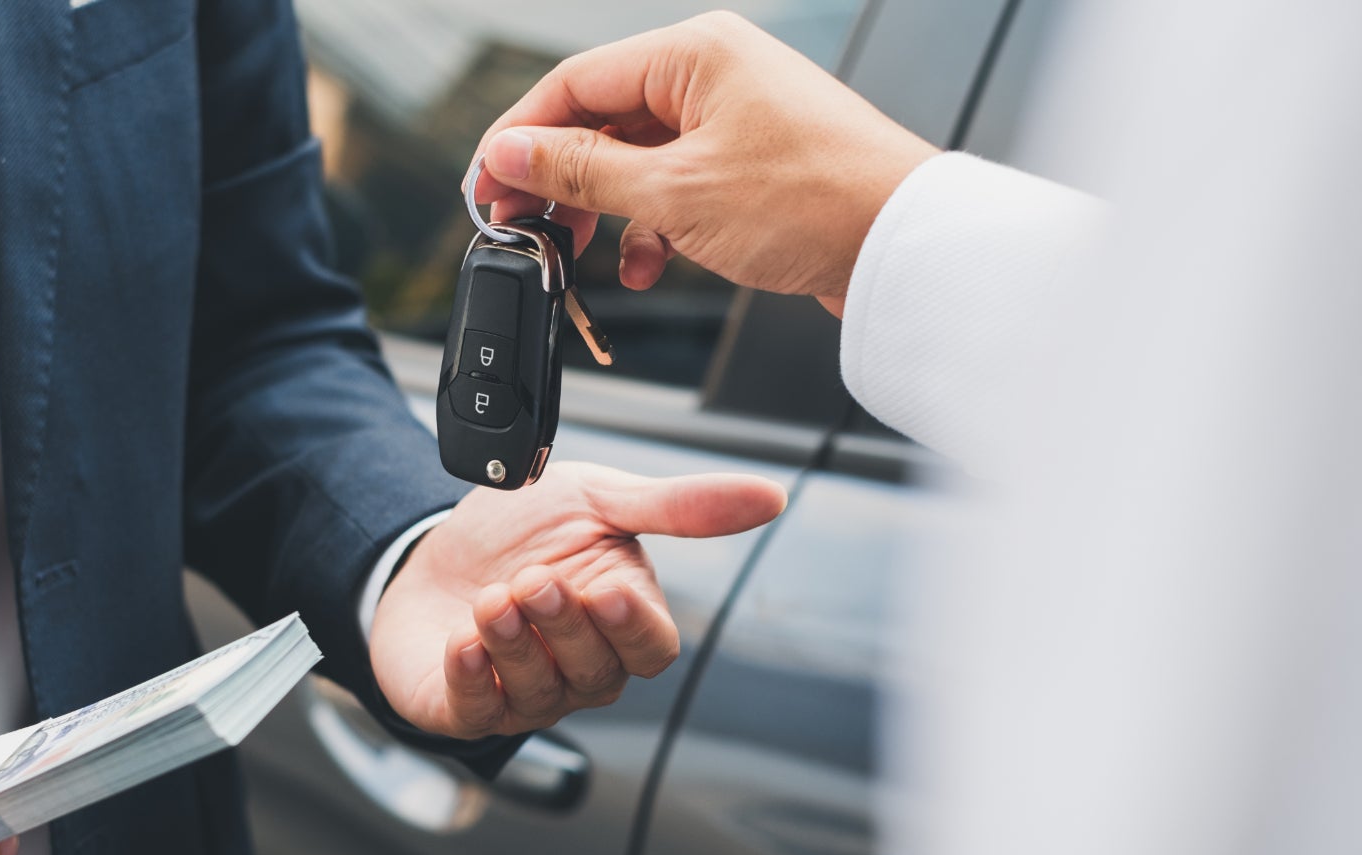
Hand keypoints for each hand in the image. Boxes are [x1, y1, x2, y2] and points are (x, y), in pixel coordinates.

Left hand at [372, 462, 784, 736]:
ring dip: (513, 646)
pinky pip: (475, 711)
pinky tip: (462, 643)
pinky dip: (469, 678)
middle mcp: (578, 669)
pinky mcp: (464, 707)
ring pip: (538, 693)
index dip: (632, 627)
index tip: (607, 591)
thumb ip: (679, 506)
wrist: (431, 547)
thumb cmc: (522, 531)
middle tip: (533, 579)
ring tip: (490, 599)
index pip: (651, 649)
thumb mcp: (599, 500)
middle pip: (596, 672)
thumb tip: (770, 496)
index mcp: (619, 621)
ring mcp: (523, 694)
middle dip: (563, 627)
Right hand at [468, 12, 938, 314]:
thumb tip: (510, 155)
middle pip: (601, 121)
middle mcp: (713, 76)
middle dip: (559, 182)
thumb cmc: (814, 202)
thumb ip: (580, 173)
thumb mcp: (673, 193)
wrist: (905, 248)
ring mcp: (735, 120)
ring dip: (604, 213)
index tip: (484, 188)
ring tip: (581, 255)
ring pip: (637, 161)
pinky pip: (676, 188)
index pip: (574, 84)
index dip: (517, 138)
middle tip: (522, 229)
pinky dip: (652, 228)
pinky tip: (646, 266)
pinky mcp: (752, 166)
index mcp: (694, 54)